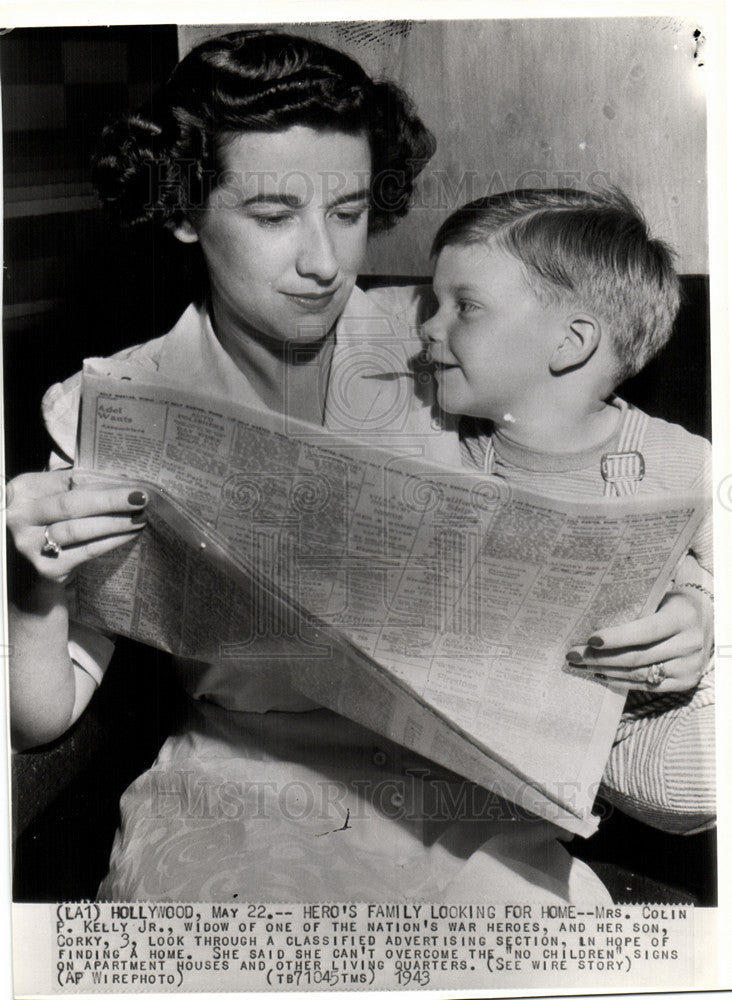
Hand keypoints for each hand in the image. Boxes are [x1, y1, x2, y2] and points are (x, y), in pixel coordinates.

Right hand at [6, 469, 147, 587]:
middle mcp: (20, 517)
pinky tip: (129, 535)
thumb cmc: (49, 527)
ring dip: (115, 522)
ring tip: (139, 517)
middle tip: (141, 498)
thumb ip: (78, 488)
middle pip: (70, 504)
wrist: (31, 577)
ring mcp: (30, 544)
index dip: (102, 482)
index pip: (67, 481)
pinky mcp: (47, 568)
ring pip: (79, 529)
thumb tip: (122, 482)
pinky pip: (86, 550)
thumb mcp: (53, 501)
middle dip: (110, 500)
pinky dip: (111, 541)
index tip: (130, 483)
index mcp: (23, 491)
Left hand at [566, 589, 712, 692]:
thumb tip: (591, 619)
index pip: (646, 631)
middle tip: (574, 654)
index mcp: (682, 618)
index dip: (617, 637)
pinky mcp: (685, 683)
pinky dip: (621, 681)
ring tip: (582, 665)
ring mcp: (689, 667)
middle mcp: (689, 644)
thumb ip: (635, 609)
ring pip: (639, 674)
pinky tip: (601, 674)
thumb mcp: (659, 599)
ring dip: (606, 671)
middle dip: (601, 657)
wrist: (706, 620)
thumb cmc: (671, 605)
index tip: (590, 639)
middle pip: (637, 656)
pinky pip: (647, 685)